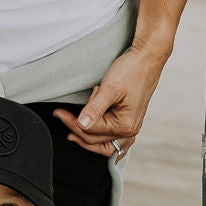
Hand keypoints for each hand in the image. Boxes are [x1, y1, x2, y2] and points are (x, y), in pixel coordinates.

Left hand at [52, 44, 166, 160]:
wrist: (147, 59)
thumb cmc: (132, 71)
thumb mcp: (110, 89)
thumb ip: (95, 109)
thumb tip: (82, 125)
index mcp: (125, 125)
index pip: (90, 131)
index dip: (72, 122)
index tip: (59, 113)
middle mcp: (130, 130)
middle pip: (95, 140)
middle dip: (76, 127)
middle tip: (62, 115)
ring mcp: (131, 128)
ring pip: (104, 145)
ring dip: (87, 138)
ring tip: (73, 130)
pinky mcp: (129, 121)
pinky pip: (115, 141)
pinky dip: (102, 141)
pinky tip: (94, 141)